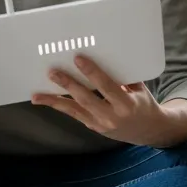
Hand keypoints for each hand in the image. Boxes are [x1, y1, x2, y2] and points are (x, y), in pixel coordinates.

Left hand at [32, 55, 179, 146]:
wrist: (148, 131)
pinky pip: (74, 115)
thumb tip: (105, 55)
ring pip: (74, 110)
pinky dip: (59, 106)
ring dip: (55, 100)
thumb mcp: (139, 89)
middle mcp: (112, 117)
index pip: (106, 86)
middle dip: (68, 85)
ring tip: (37, 94)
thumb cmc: (144, 103)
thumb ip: (124, 76)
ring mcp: (101, 124)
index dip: (92, 72)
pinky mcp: (93, 127)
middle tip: (53, 71)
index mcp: (126, 104)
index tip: (78, 59)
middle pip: (86, 99)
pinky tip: (44, 100)